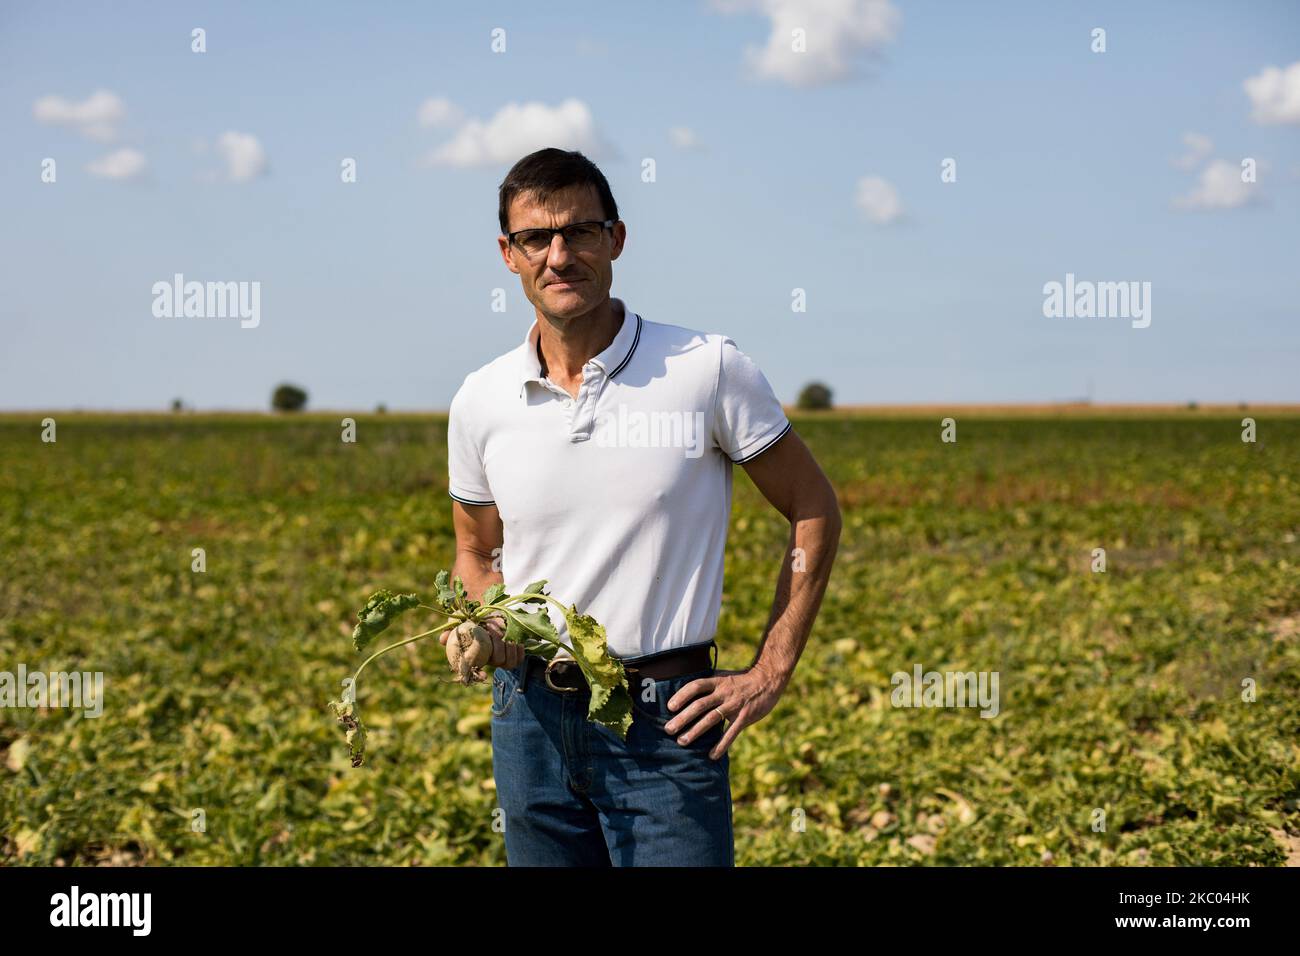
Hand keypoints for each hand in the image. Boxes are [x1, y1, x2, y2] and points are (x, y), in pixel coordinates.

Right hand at [438, 614, 523, 668]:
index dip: (479, 675)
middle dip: (498, 646)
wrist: (492, 613)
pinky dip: (519, 649)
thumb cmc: (474, 618)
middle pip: (498, 661)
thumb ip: (452, 629)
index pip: (476, 673)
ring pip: (510, 662)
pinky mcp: (516, 654)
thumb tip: (442, 639)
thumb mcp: (461, 621)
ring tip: (505, 633)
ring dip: (509, 646)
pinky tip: (515, 639)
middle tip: (493, 631)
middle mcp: (489, 660)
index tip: (483, 674)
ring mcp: (504, 657)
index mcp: (476, 657)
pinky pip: (519, 658)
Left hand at [663, 666, 784, 759]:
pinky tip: (712, 755)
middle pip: (699, 705)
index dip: (681, 695)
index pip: (695, 686)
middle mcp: (723, 692)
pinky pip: (731, 733)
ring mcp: (734, 705)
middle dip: (683, 718)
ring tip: (682, 742)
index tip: (670, 707)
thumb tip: (685, 693)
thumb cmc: (740, 680)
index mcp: (716, 681)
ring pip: (711, 719)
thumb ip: (707, 685)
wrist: (767, 680)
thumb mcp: (723, 677)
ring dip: (695, 731)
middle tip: (668, 729)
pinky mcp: (744, 716)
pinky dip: (721, 745)